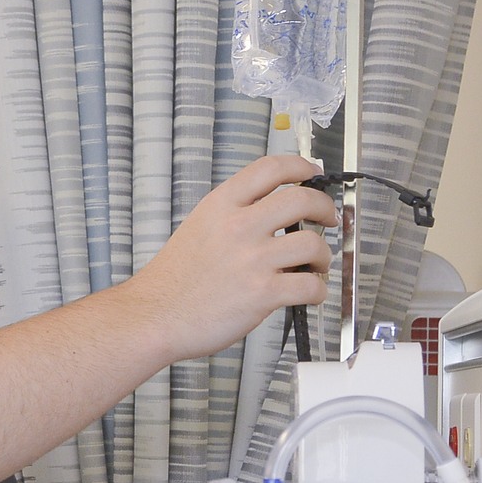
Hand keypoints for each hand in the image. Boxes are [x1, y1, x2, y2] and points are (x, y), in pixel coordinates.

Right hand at [135, 155, 336, 360]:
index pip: (270, 168)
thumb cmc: (172, 281)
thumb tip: (272, 215)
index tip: (312, 172)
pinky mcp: (263, 293)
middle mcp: (239, 226)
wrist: (153, 316)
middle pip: (302, 199)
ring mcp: (252, 259)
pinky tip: (308, 293)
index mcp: (221, 206)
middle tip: (328, 219)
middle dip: (325, 208)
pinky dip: (317, 290)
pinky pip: (310, 286)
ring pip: (313, 243)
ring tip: (315, 266)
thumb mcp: (198, 228)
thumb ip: (232, 216)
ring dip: (323, 256)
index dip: (300, 166)